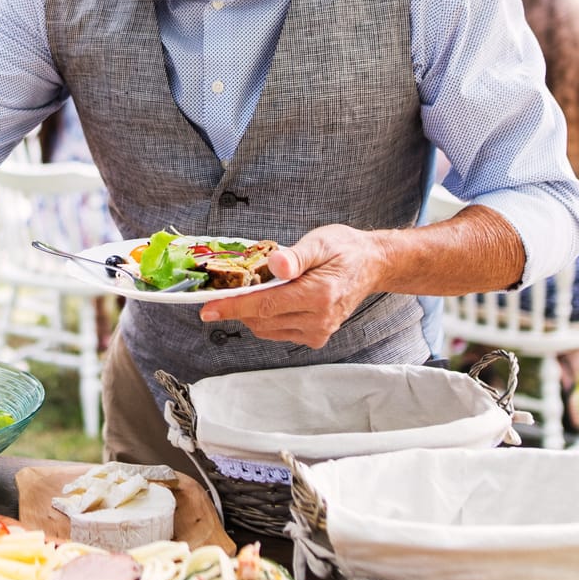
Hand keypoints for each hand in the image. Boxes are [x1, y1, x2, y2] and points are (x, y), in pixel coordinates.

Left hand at [195, 225, 382, 347]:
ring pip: (266, 328)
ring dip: (252, 311)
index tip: (207, 309)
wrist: (371, 265)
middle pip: (262, 319)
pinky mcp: (315, 337)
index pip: (265, 305)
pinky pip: (277, 331)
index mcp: (319, 295)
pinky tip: (271, 298)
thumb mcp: (320, 242)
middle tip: (228, 285)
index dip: (233, 307)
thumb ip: (295, 256)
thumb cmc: (344, 250)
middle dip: (239, 305)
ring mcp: (318, 332)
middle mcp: (319, 320)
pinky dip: (265, 317)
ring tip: (254, 287)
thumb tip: (275, 264)